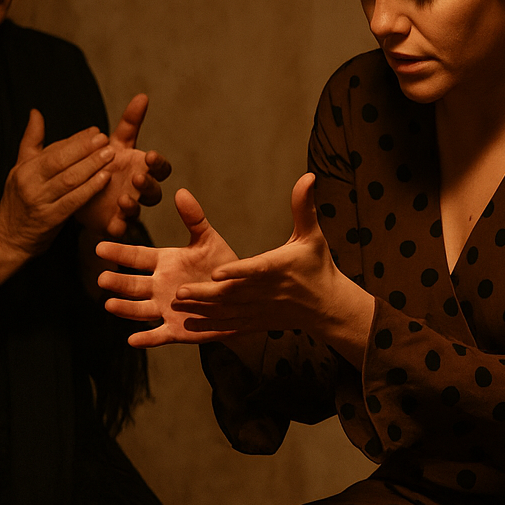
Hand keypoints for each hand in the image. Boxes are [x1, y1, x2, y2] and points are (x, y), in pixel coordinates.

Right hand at [0, 110, 112, 257]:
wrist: (8, 238)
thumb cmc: (18, 202)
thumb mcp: (20, 169)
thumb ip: (32, 141)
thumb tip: (36, 113)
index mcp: (25, 168)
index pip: (53, 149)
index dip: (76, 139)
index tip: (95, 130)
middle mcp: (29, 182)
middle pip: (60, 160)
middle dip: (85, 148)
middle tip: (105, 139)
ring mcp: (39, 200)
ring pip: (69, 179)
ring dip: (91, 165)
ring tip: (110, 154)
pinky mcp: (49, 218)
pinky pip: (73, 201)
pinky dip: (90, 189)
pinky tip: (105, 179)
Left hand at [75, 93, 172, 237]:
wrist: (73, 191)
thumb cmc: (100, 164)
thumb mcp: (112, 142)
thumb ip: (129, 122)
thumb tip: (143, 96)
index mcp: (140, 169)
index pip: (159, 167)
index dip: (159, 163)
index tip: (149, 156)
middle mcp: (138, 189)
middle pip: (154, 190)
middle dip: (149, 184)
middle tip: (138, 177)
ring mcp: (127, 207)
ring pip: (139, 209)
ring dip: (134, 205)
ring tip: (123, 198)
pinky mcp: (114, 223)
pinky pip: (122, 228)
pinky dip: (120, 225)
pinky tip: (114, 220)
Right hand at [95, 188, 239, 346]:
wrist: (238, 298)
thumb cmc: (219, 266)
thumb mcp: (209, 240)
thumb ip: (194, 219)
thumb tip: (181, 191)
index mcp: (164, 263)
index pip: (137, 256)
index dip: (119, 252)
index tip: (100, 246)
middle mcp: (158, 286)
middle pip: (134, 284)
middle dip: (118, 282)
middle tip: (102, 278)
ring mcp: (164, 308)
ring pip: (140, 309)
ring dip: (125, 308)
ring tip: (109, 305)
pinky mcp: (175, 329)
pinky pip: (158, 335)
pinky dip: (146, 339)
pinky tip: (132, 340)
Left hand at [171, 173, 373, 362]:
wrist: (328, 307)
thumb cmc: (318, 267)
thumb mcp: (312, 236)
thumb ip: (304, 207)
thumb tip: (308, 176)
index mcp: (279, 268)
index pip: (256, 270)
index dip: (236, 272)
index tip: (216, 272)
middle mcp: (267, 291)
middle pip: (233, 294)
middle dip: (206, 294)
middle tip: (179, 291)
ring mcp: (261, 309)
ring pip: (228, 312)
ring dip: (201, 309)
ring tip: (176, 304)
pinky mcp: (257, 322)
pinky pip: (231, 326)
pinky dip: (211, 327)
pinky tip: (189, 325)